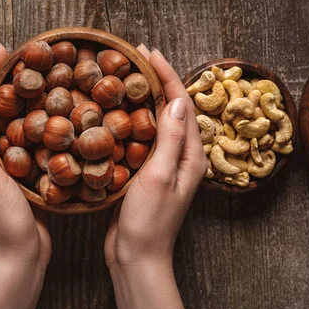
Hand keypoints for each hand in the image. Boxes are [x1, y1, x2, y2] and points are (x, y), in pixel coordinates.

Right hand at [105, 45, 206, 308]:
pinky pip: (144, 137)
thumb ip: (170, 139)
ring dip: (145, 96)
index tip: (148, 52)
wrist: (137, 256)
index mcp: (191, 155)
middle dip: (157, 79)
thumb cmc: (149, 220)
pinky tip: (117, 111)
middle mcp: (182, 157)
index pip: (182, 103)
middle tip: (136, 56)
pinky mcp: (148, 172)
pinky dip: (133, 118)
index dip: (166, 74)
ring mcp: (164, 165)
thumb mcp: (159, 176)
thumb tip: (178, 99)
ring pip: (157, 120)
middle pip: (172, 108)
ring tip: (127, 75)